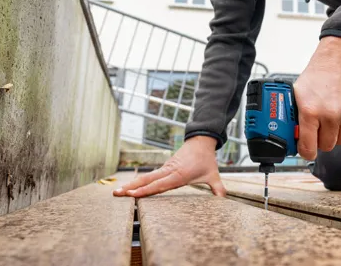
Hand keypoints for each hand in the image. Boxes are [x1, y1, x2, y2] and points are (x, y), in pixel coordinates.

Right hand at [112, 135, 226, 197]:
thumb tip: (224, 199)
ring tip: (117, 192)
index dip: (146, 190)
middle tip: (116, 194)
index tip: (133, 194)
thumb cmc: (206, 159)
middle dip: (131, 187)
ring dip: (131, 184)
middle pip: (147, 180)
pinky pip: (150, 176)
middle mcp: (169, 171)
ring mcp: (165, 168)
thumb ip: (218, 188)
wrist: (201, 140)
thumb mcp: (213, 174)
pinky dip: (138, 181)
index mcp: (179, 174)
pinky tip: (130, 188)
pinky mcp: (165, 167)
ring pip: (146, 177)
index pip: (160, 184)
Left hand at [294, 36, 340, 159]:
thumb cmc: (317, 76)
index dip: (306, 152)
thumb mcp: (296, 94)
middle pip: (326, 146)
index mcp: (310, 111)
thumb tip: (292, 136)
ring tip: (331, 121)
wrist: (338, 61)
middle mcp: (329, 114)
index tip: (307, 151)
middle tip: (319, 130)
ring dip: (335, 135)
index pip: (308, 147)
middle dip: (321, 141)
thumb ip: (294, 117)